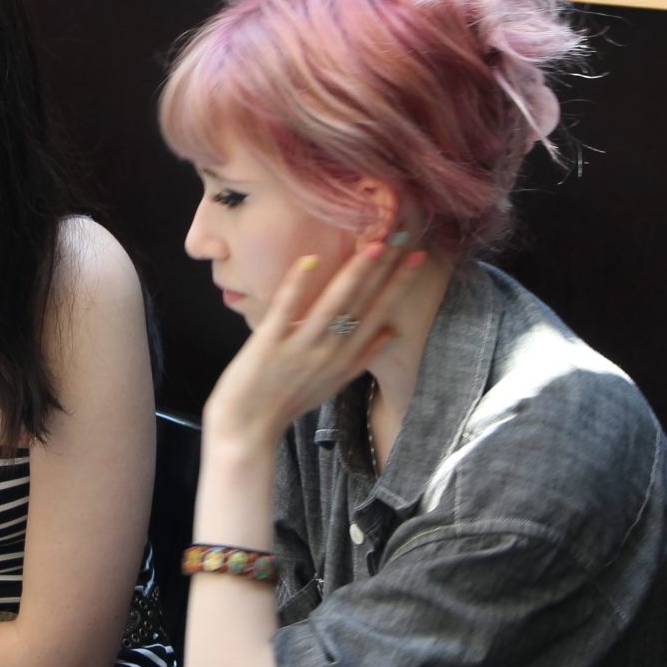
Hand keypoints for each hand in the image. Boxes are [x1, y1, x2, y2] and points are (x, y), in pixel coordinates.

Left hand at [203, 234, 423, 453]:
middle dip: (385, 270)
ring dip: (353, 275)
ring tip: (373, 246)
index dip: (399, 283)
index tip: (417, 256)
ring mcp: (301, 347)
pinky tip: (308, 261)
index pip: (380, 312)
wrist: (249, 429)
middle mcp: (330, 351)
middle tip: (402, 236)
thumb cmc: (287, 402)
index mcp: (346, 358)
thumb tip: (391, 334)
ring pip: (333, 304)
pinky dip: (297, 286)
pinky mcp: (270, 343)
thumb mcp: (333, 383)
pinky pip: (286, 310)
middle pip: (363, 304)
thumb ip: (362, 357)